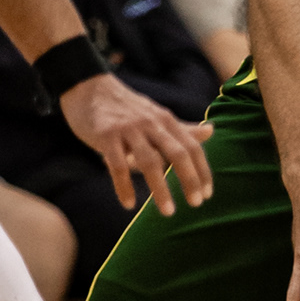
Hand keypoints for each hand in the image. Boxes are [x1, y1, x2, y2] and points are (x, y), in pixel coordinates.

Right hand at [61, 75, 211, 214]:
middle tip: (196, 204)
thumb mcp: (156, 115)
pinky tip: (128, 204)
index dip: (202, 171)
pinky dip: (124, 187)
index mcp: (165, 120)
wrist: (88, 88)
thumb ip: (182, 128)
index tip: (207, 194)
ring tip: (168, 212)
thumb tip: (211, 131)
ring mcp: (129, 129)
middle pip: (177, 152)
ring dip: (160, 188)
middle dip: (189, 179)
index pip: (191, 147)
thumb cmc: (126, 108)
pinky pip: (117, 165)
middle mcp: (151, 124)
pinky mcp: (106, 135)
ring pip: (149, 161)